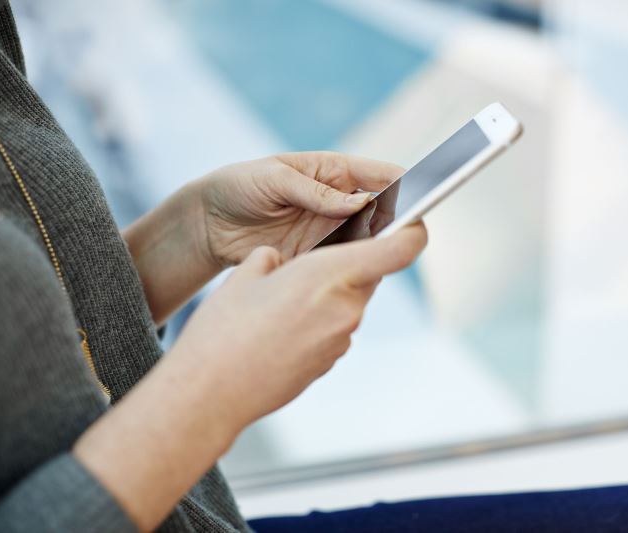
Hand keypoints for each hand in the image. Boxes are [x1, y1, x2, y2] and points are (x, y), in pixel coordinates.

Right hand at [170, 222, 426, 427]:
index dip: (413, 229)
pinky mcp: (329, 362)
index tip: (415, 218)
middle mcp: (346, 308)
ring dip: (327, 292)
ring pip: (348, 300)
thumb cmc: (224, 331)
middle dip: (348, 261)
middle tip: (312, 259)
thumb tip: (281, 262)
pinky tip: (281, 326)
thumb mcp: (247, 272)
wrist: (211, 393)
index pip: (399, 248)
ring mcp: (341, 339)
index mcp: (331, 275)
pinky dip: (317, 318)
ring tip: (281, 300)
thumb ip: (275, 258)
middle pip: (369, 273)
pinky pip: (334, 327)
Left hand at [199, 151, 401, 265]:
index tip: (420, 198)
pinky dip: (354, 270)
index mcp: (335, 172)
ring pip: (369, 243)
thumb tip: (359, 203)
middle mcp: (340, 202)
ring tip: (382, 256)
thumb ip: (315, 192)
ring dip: (378, 249)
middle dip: (398, 223)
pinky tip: (356, 273)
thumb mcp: (274, 179)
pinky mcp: (317, 258)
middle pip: (385, 213)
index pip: (383, 176)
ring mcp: (331, 232)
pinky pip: (345, 264)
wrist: (207, 224)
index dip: (406, 185)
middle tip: (404, 235)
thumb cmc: (239, 186)